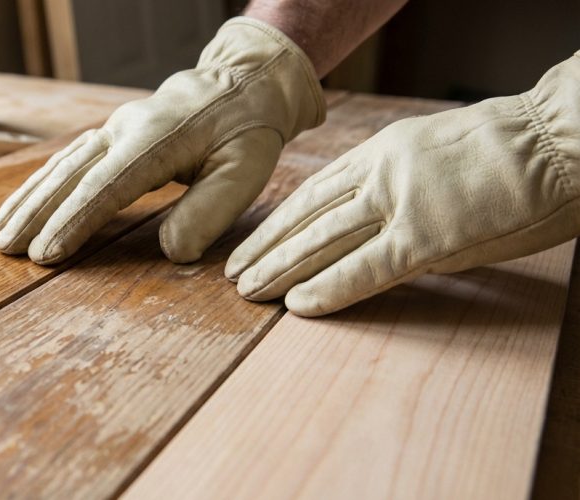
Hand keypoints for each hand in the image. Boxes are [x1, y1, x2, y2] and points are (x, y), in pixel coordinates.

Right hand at [0, 18, 324, 263]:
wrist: (242, 85)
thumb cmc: (246, 132)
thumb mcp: (246, 171)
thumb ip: (210, 211)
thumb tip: (173, 252)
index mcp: (157, 140)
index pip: (107, 185)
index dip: (75, 220)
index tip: (49, 253)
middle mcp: (125, 130)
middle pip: (70, 174)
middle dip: (36, 213)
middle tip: (8, 249)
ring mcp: (112, 129)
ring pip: (60, 166)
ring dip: (28, 200)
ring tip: (0, 234)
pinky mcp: (109, 136)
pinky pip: (66, 162)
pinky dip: (38, 186)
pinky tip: (19, 207)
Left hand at [226, 52, 579, 316]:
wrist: (557, 139)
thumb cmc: (510, 153)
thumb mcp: (436, 161)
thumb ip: (402, 200)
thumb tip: (386, 241)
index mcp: (379, 153)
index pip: (311, 194)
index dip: (275, 224)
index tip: (249, 246)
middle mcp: (378, 173)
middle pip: (307, 218)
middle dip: (266, 250)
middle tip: (232, 277)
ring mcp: (399, 202)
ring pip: (322, 240)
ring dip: (281, 269)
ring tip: (248, 293)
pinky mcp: (426, 236)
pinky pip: (366, 267)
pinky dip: (330, 288)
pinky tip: (298, 306)